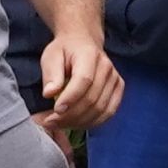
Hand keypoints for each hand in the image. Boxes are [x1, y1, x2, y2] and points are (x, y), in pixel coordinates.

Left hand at [34, 26, 123, 141]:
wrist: (82, 43)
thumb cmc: (65, 51)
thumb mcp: (51, 56)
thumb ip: (51, 74)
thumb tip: (49, 94)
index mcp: (90, 55)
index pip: (84, 80)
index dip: (70, 98)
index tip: (55, 110)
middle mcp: (107, 68)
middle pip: (92, 99)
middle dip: (70, 115)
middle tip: (49, 122)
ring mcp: (115, 79)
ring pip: (100, 109)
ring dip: (79, 122)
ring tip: (59, 124)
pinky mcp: (118, 90)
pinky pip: (108, 113)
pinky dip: (92, 123)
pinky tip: (76, 124)